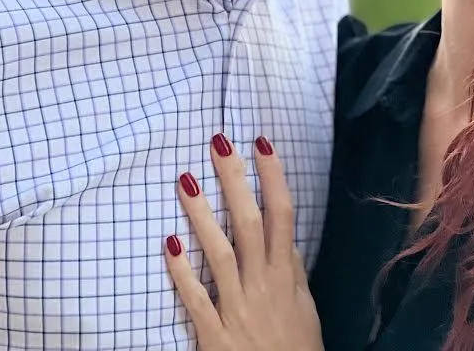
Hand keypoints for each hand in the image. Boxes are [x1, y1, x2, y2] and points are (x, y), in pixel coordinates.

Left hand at [165, 134, 323, 350]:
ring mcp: (236, 308)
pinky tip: (168, 243)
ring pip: (218, 252)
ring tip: (186, 179)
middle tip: (219, 143)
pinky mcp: (213, 334)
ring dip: (202, 214)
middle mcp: (262, 285)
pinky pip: (195, 298)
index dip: (273, 177)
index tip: (261, 143)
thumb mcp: (305, 308)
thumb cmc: (297, 350)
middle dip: (234, 180)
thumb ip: (292, 270)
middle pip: (248, 223)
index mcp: (285, 275)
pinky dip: (182, 272)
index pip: (281, 215)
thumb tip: (282, 234)